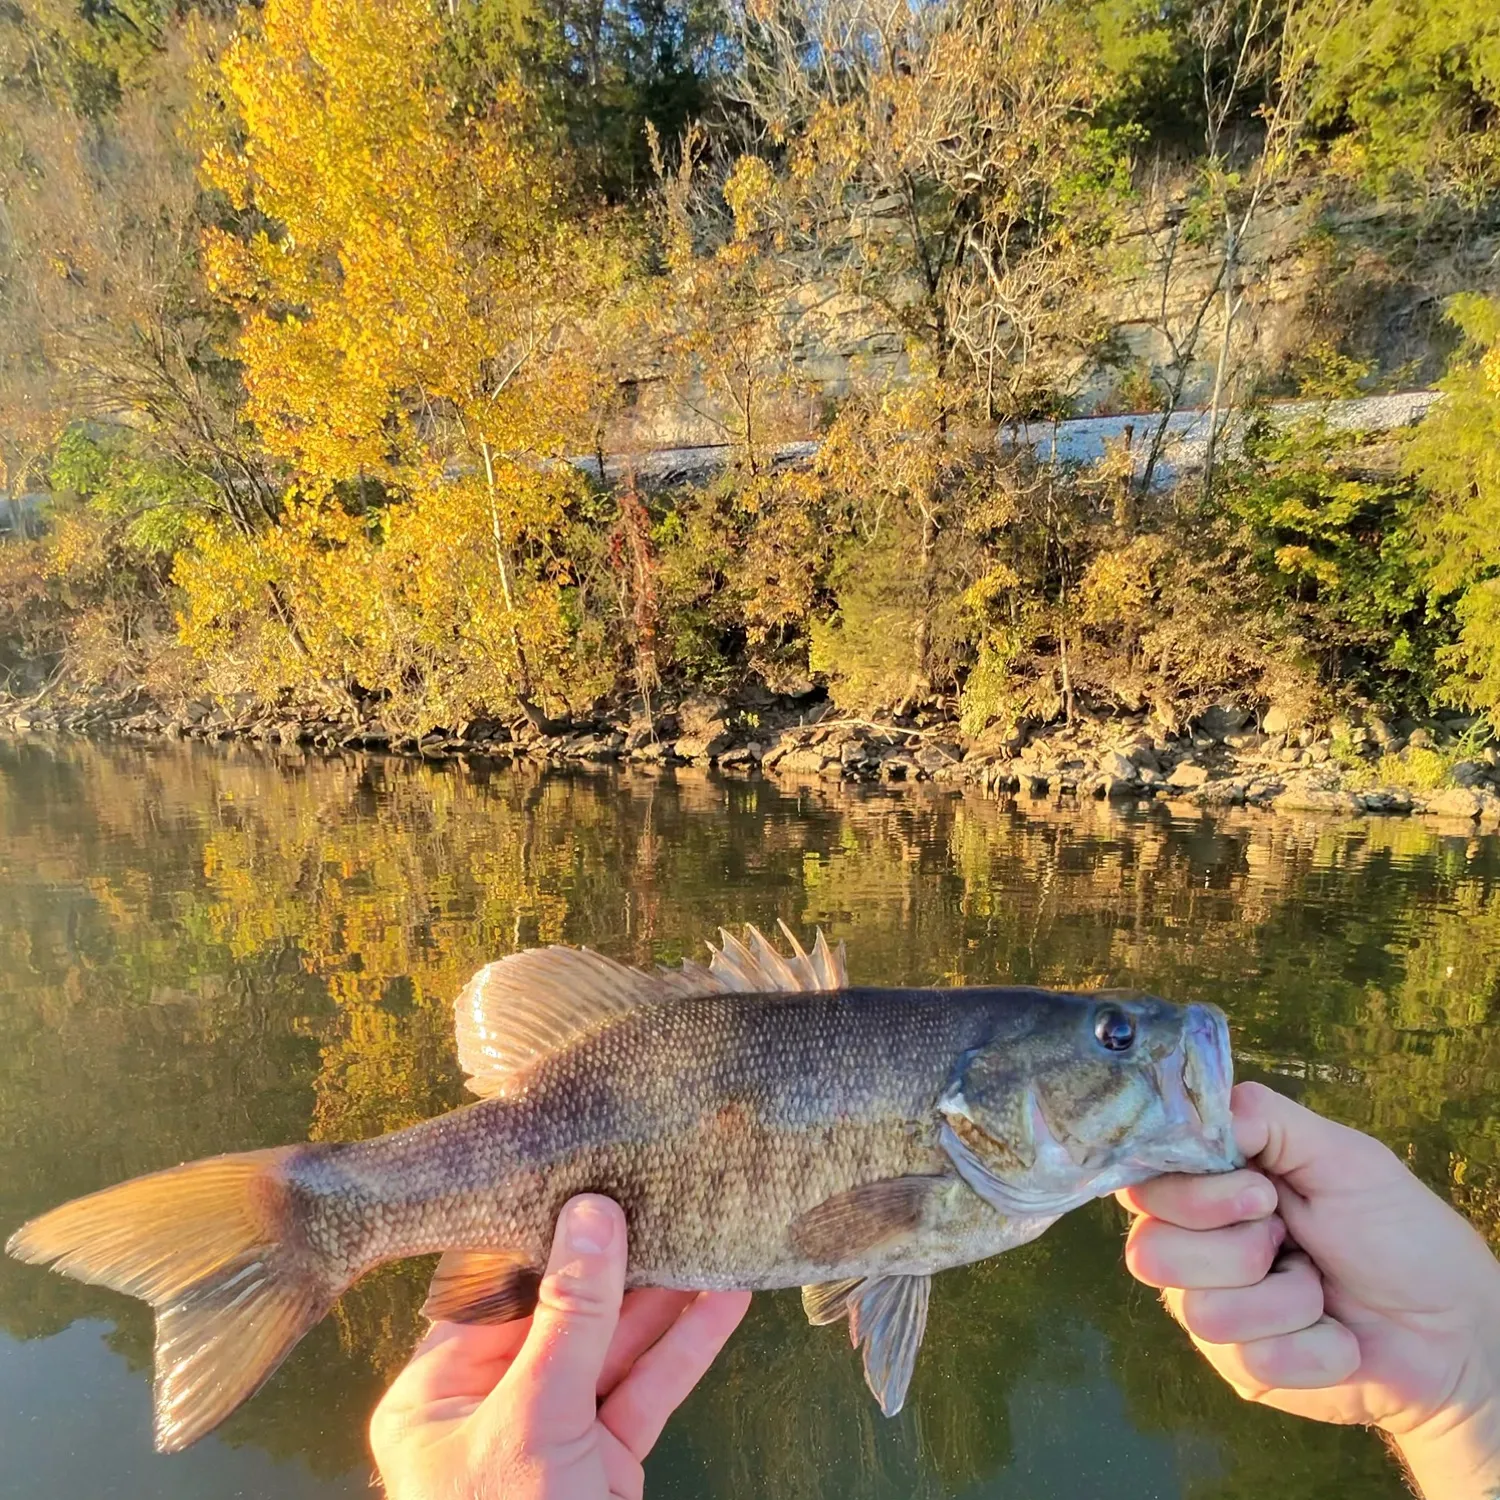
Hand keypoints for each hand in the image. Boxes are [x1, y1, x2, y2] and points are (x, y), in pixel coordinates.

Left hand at [370, 1195, 750, 1499]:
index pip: (499, 1290)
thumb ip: (569, 1317)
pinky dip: (685, 1349)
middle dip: (623, 1262)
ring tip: (712, 1233)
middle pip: (565, 1314)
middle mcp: (492, 1406)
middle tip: (668, 1196)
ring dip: (667, 1298)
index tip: (597, 1179)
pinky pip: (646, 1393)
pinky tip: (723, 1301)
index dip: (552, 1236)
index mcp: (438, 1393)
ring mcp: (552, 1435)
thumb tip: (591, 1213)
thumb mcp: (532, 1419)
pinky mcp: (603, 1464)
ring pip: (615, 1349)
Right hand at [1116, 1081, 1499, 1499]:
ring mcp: (1213, 1308)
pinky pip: (1249, 1358)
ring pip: (1200, 1310)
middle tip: (1292, 1237)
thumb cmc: (1400, 1234)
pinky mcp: (1242, 1368)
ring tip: (1321, 1289)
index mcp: (1209, 1187)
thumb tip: (1198, 1109)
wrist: (1453, 1332)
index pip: (1141, 1185)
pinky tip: (1336, 1336)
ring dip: (1286, 1300)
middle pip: (1151, 1252)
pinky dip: (1311, 1346)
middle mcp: (1196, 1246)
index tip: (1257, 1192)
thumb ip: (1264, 1118)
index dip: (1187, 1194)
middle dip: (1241, 1249)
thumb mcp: (1340, 1156)